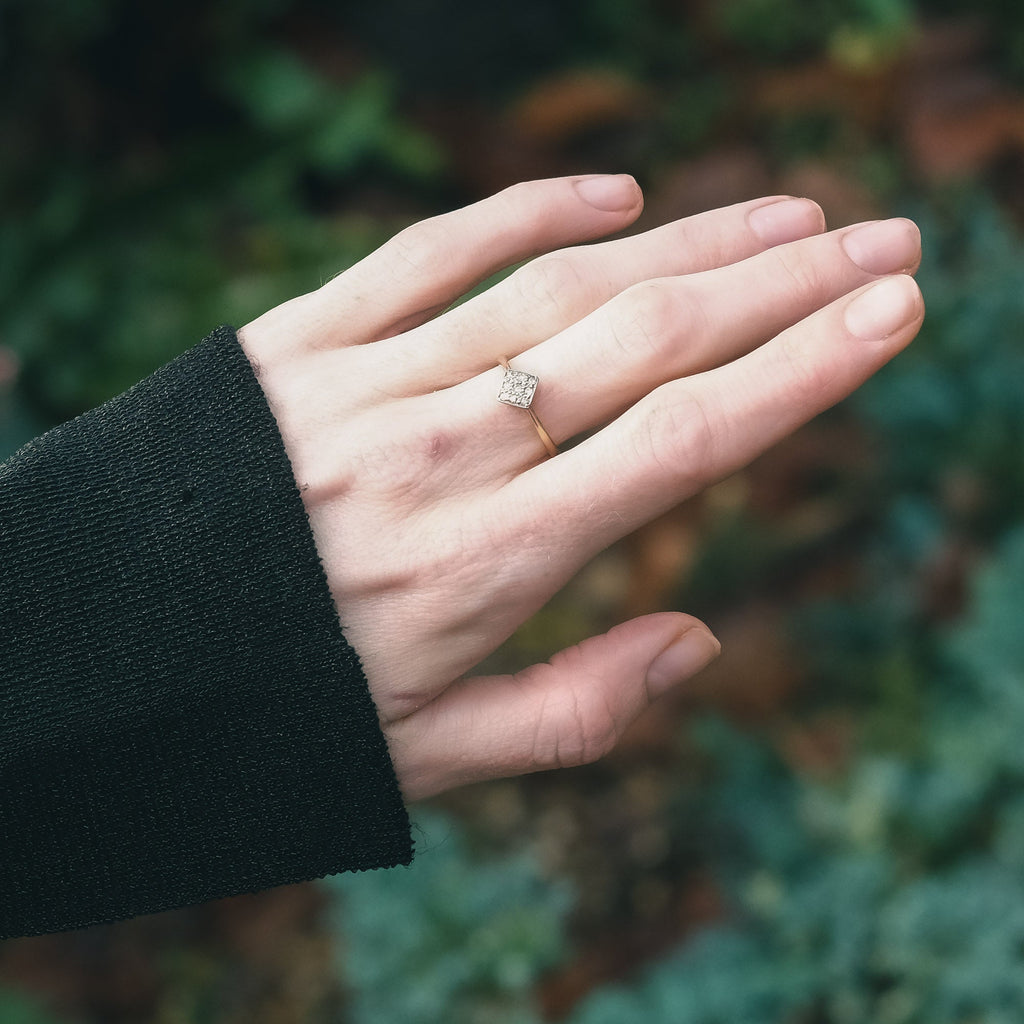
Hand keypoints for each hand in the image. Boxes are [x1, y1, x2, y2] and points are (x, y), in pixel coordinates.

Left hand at [238, 174, 922, 799]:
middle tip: (886, 242)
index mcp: (493, 563)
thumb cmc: (280, 710)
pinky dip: (527, 212)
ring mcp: (370, 385)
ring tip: (790, 215)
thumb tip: (699, 644)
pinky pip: (429, 251)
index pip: (687, 442)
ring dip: (691, 240)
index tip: (893, 314)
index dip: (805, 370)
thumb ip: (578, 712)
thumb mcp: (433, 755)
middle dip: (785, 285)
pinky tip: (616, 195)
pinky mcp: (301, 341)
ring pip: (560, 286)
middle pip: (649, 340)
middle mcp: (447, 456)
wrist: (103, 657)